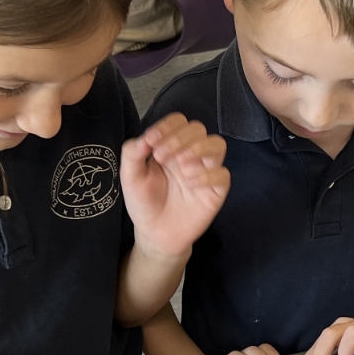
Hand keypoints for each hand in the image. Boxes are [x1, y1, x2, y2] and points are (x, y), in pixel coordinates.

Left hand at [120, 114, 228, 258]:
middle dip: (179, 138)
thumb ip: (133, 153)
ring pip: (217, 144)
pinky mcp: (215, 191)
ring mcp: (205, 171)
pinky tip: (189, 183)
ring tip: (180, 165)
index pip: (178, 121)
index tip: (151, 141)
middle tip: (161, 157)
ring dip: (198, 148)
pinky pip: (222, 174)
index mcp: (171, 146)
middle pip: (198, 128)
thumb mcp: (130, 176)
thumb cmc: (143, 202)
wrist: (154, 233)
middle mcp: (190, 154)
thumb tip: (144, 138)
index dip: (167, 125)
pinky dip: (206, 175)